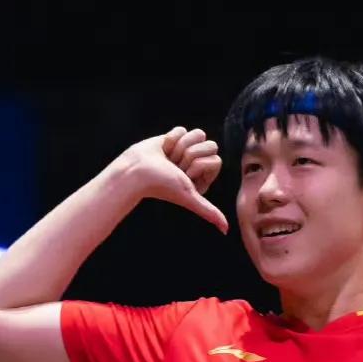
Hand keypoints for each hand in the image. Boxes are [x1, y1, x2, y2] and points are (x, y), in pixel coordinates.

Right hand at [111, 127, 228, 233]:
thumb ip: (209, 212)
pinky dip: (170, 138)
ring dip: (181, 146)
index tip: (184, 175)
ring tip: (168, 158)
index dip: (199, 165)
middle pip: (210, 145)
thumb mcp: (190, 197)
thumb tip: (226, 231)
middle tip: (175, 167)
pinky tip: (162, 150)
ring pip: (198, 134)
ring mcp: (186, 150)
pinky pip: (182, 129)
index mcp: (204, 176)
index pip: (216, 159)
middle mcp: (197, 164)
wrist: (136, 171)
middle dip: (190, 154)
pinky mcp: (175, 138)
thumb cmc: (162, 185)